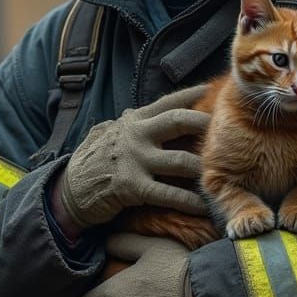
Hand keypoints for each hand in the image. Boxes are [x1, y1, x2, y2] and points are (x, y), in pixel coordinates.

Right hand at [57, 85, 209, 230]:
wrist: (69, 190)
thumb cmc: (94, 160)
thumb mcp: (112, 133)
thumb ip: (134, 123)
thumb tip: (152, 111)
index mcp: (134, 120)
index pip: (169, 102)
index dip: (193, 95)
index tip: (213, 90)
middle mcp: (136, 135)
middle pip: (179, 122)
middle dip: (205, 124)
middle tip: (226, 129)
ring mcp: (135, 160)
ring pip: (181, 160)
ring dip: (203, 168)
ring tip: (222, 174)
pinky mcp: (133, 187)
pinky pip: (170, 193)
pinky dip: (190, 201)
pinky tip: (205, 206)